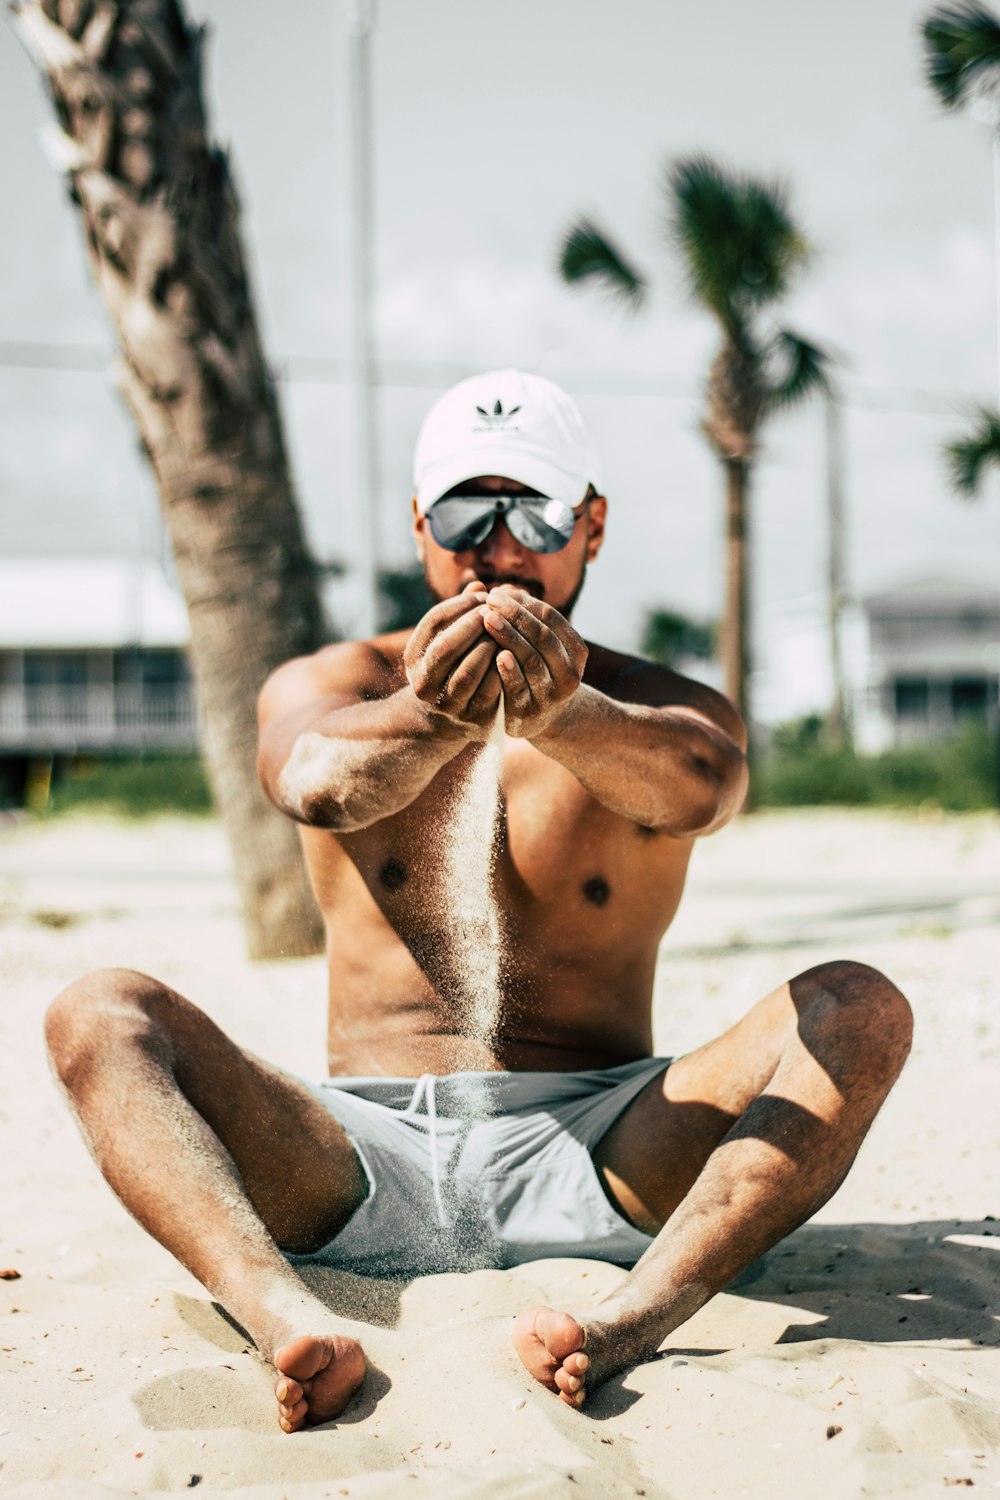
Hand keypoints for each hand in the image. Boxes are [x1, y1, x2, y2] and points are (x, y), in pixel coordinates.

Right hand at [403, 581, 501, 737]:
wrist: (445, 718)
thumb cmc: (450, 666)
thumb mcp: (445, 640)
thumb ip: (460, 614)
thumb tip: (479, 585)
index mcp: (413, 657)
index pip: (433, 622)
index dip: (459, 605)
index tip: (483, 595)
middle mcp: (423, 683)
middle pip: (445, 647)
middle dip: (473, 625)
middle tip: (495, 611)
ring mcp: (445, 704)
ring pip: (466, 673)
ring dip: (488, 649)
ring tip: (503, 633)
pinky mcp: (470, 719)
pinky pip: (488, 693)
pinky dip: (501, 671)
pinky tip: (512, 656)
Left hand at [481, 586, 587, 737]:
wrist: (539, 716)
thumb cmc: (535, 669)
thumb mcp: (539, 645)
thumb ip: (525, 619)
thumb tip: (503, 588)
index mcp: (576, 651)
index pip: (551, 618)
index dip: (525, 602)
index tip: (500, 591)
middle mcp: (570, 673)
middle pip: (543, 637)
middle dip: (516, 615)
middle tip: (490, 600)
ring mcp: (551, 695)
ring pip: (532, 660)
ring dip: (509, 637)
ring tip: (488, 619)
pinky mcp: (530, 712)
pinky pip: (519, 688)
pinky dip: (509, 670)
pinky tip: (497, 654)